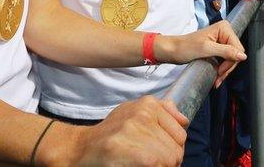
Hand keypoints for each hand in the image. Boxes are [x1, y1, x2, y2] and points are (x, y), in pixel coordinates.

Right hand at [69, 96, 186, 165]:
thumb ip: (160, 112)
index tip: (158, 153)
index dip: (171, 149)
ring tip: (144, 164)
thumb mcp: (132, 113)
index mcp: (147, 104)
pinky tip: (138, 166)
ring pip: (170, 160)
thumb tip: (183, 120)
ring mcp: (137, 132)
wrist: (80, 149)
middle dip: (168, 162)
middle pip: (176, 149)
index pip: (180, 133)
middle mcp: (143, 114)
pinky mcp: (135, 153)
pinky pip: (159, 165)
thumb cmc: (110, 135)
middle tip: (151, 163)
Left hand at [172, 21, 246, 86]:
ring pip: (232, 58)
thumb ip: (226, 51)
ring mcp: (221, 40)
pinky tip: (217, 76)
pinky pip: (226, 60)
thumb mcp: (206, 49)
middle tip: (218, 77)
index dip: (231, 61)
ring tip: (217, 79)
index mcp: (224, 28)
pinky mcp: (218, 48)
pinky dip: (222, 69)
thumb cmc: (185, 47)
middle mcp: (225, 32)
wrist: (173, 51)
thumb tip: (242, 56)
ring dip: (225, 70)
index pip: (237, 48)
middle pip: (236, 54)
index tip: (220, 71)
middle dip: (228, 67)